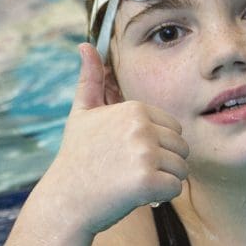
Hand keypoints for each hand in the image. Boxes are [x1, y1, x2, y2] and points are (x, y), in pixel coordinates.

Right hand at [32, 43, 188, 236]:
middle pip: (181, 148)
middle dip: (163, 164)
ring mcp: (145, 153)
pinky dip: (160, 197)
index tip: (127, 154)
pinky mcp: (147, 181)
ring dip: (162, 181)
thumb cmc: (76, 158)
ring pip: (181, 169)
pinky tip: (136, 195)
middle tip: (130, 171)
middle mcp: (141, 127)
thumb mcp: (82, 114)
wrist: (65, 200)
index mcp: (134, 109)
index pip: (173, 129)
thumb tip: (85, 45)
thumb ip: (90, 80)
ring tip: (132, 183)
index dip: (156, 146)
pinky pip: (176, 188)